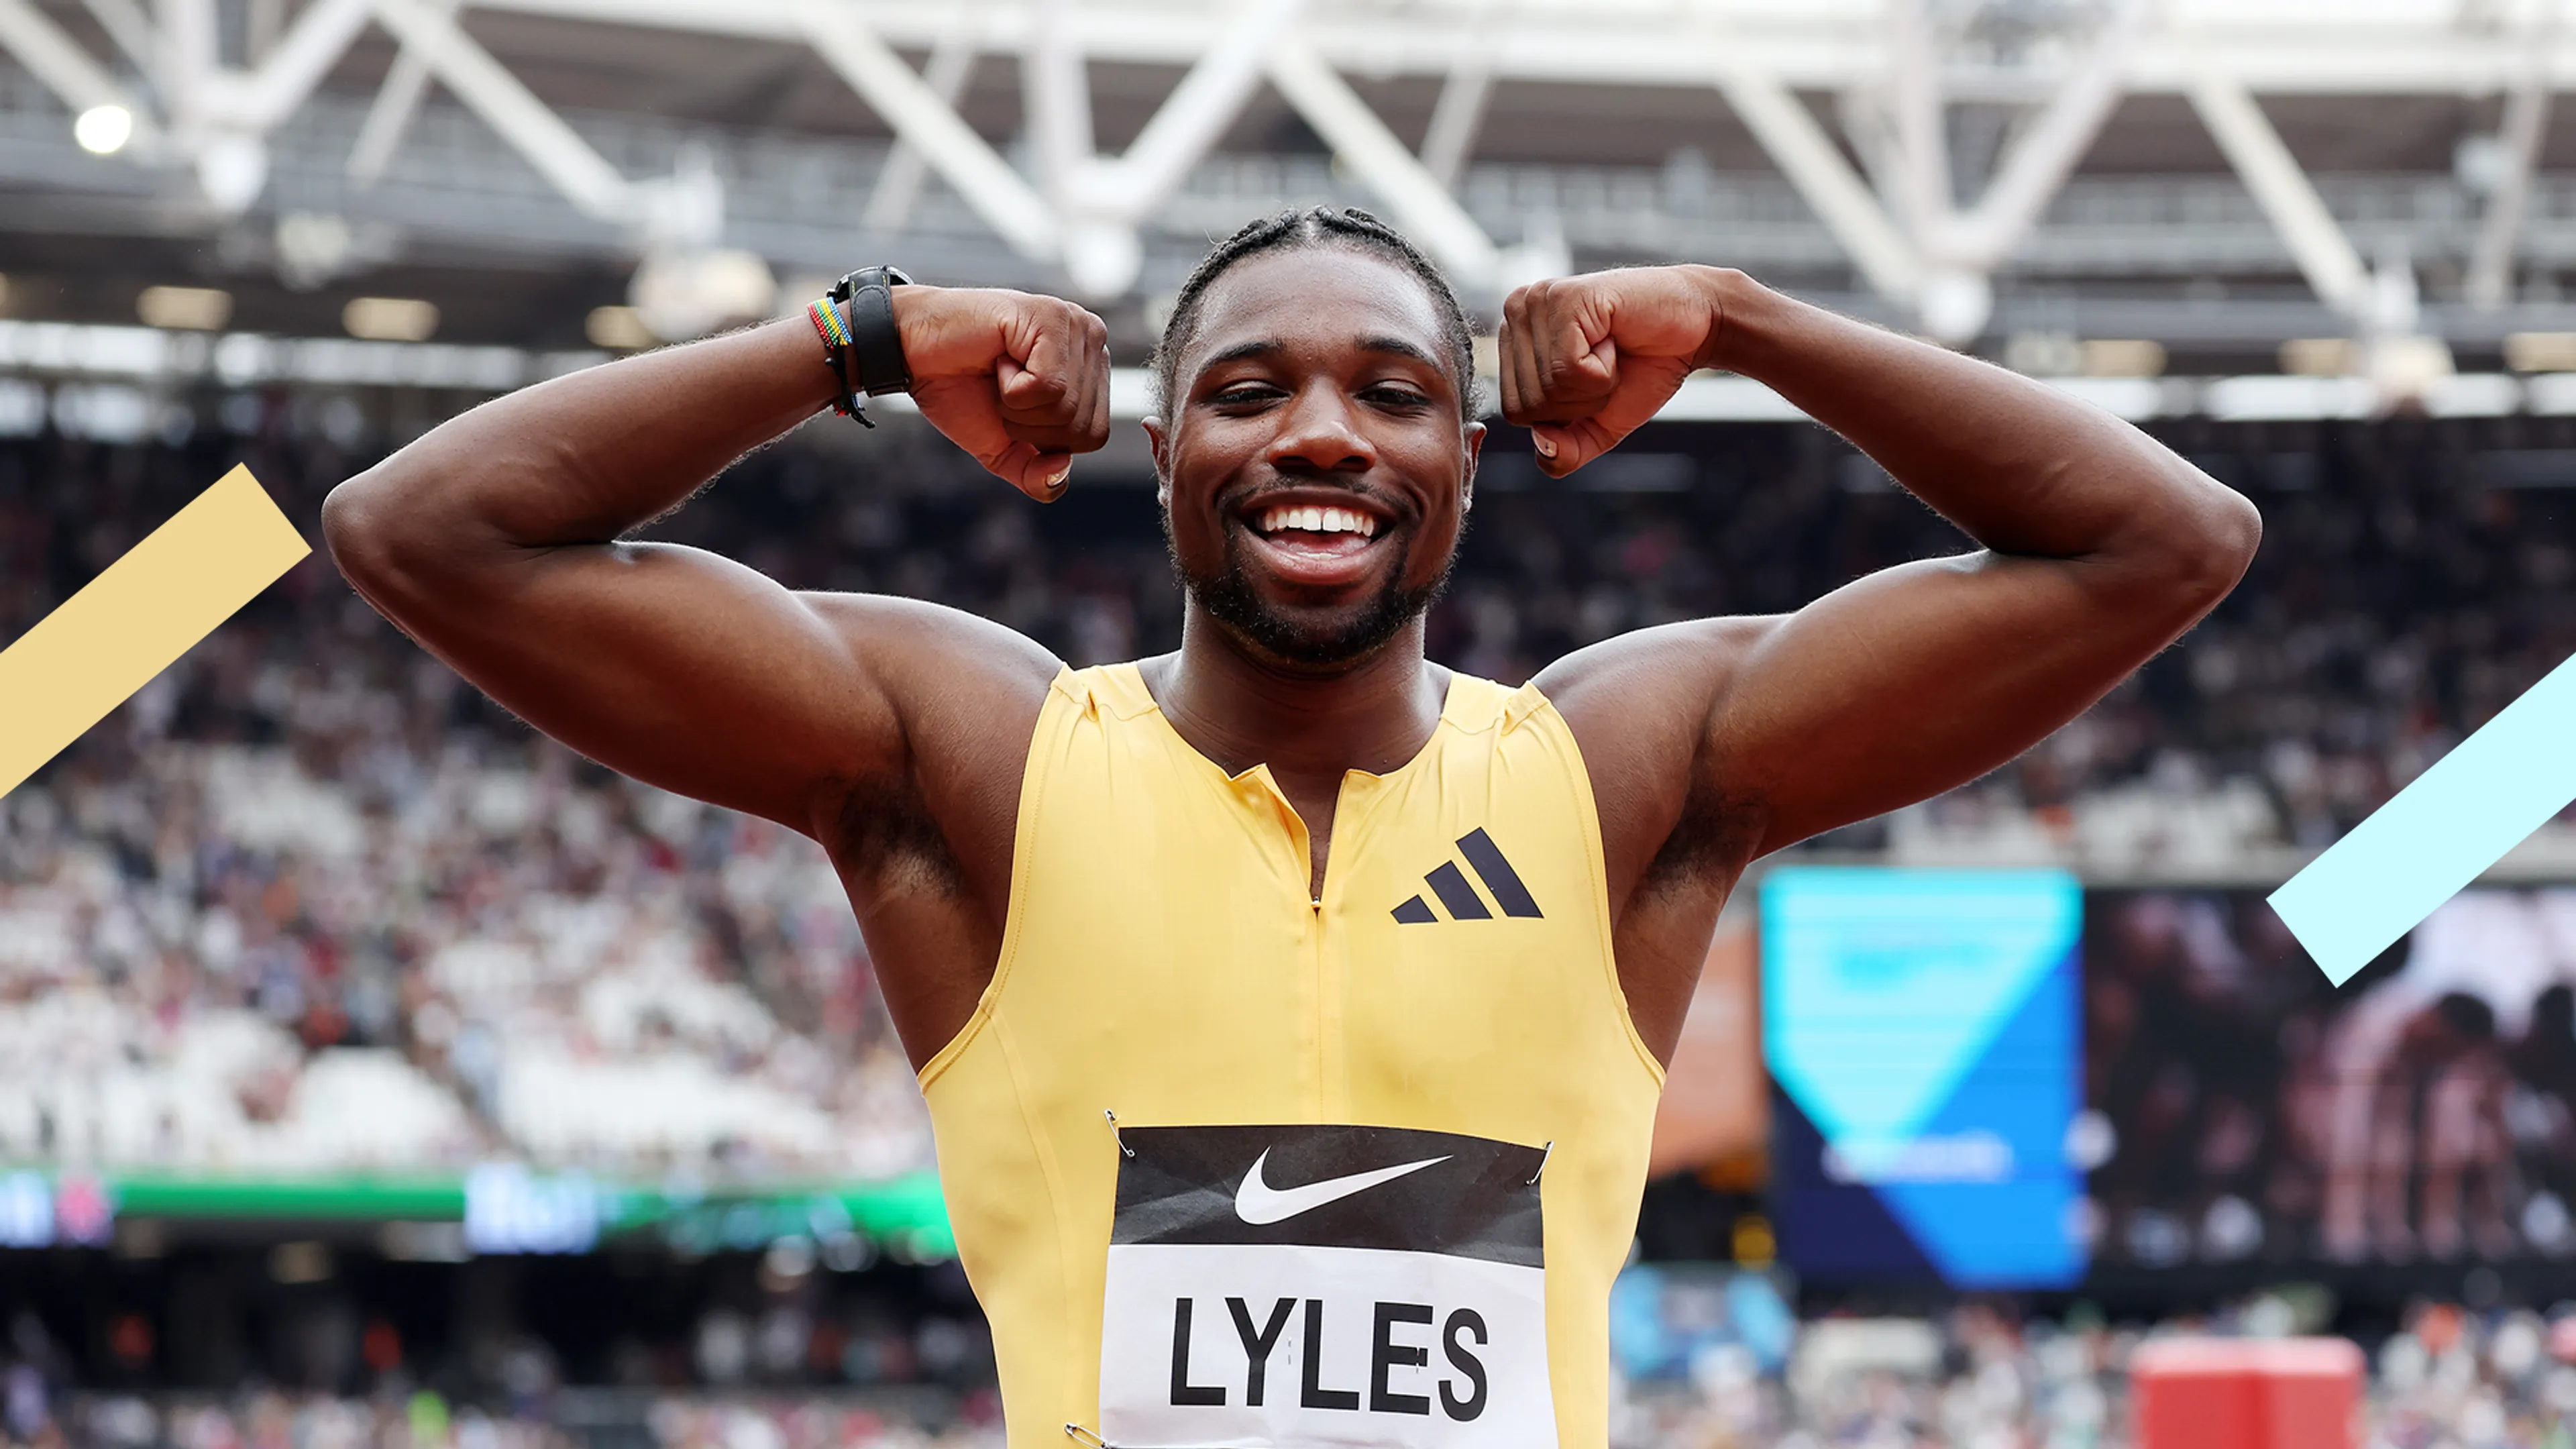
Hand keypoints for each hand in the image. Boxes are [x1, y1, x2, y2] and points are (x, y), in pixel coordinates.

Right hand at [894, 286, 1112, 499]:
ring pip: (1065, 408)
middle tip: (1000, 388)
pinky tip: (998, 357)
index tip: (1012, 404)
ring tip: (998, 371)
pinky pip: (1048, 387)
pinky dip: (1011, 388)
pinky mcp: (1051, 317)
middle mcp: (1093, 342)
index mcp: (1091, 371)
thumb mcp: (1004, 448)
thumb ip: (1037, 477)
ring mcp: (1075, 325)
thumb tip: (1062, 469)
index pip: (1094, 436)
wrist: (911, 352)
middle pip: (1082, 426)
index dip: (1044, 439)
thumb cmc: (959, 390)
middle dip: (1028, 424)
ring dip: (1016, 405)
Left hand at [1498, 267, 1727, 477]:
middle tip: (1608, 363)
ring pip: (1548, 388)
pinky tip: (1614, 338)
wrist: (1696, 329)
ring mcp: (1537, 301)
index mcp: (1514, 340)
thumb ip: (1564, 452)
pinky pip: (1568, 370)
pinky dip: (1603, 371)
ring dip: (1596, 384)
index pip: (1516, 413)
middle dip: (1581, 402)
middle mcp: (1516, 312)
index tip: (1595, 378)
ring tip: (1612, 348)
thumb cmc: (1643, 369)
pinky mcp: (1564, 297)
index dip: (1565, 414)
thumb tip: (1542, 444)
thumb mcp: (1598, 425)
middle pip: (1527, 405)